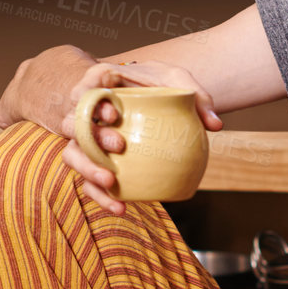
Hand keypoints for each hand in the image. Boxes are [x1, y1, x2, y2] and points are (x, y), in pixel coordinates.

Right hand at [54, 60, 223, 216]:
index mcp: (100, 84)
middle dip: (90, 137)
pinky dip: (101, 196)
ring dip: (88, 169)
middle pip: (72, 124)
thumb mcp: (180, 81)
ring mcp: (87, 139)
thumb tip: (215, 125)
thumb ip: (198, 98)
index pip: (84, 89)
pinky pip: (89, 182)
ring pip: (72, 155)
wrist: (155, 101)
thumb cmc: (163, 84)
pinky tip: (121, 207)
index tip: (115, 114)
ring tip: (111, 182)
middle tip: (119, 145)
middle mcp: (87, 112)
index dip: (92, 102)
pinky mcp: (95, 162)